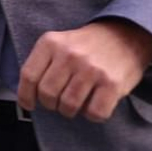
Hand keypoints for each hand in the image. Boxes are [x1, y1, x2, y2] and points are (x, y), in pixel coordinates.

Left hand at [18, 19, 151, 122]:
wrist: (125, 35)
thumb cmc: (87, 45)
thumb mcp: (59, 42)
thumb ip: (43, 62)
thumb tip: (28, 93)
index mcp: (51, 43)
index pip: (29, 76)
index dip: (25, 95)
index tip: (29, 104)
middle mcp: (69, 55)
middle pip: (47, 94)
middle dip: (51, 105)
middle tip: (58, 103)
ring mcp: (91, 69)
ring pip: (69, 106)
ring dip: (70, 111)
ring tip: (76, 103)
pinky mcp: (112, 84)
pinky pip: (94, 113)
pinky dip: (92, 115)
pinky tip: (94, 104)